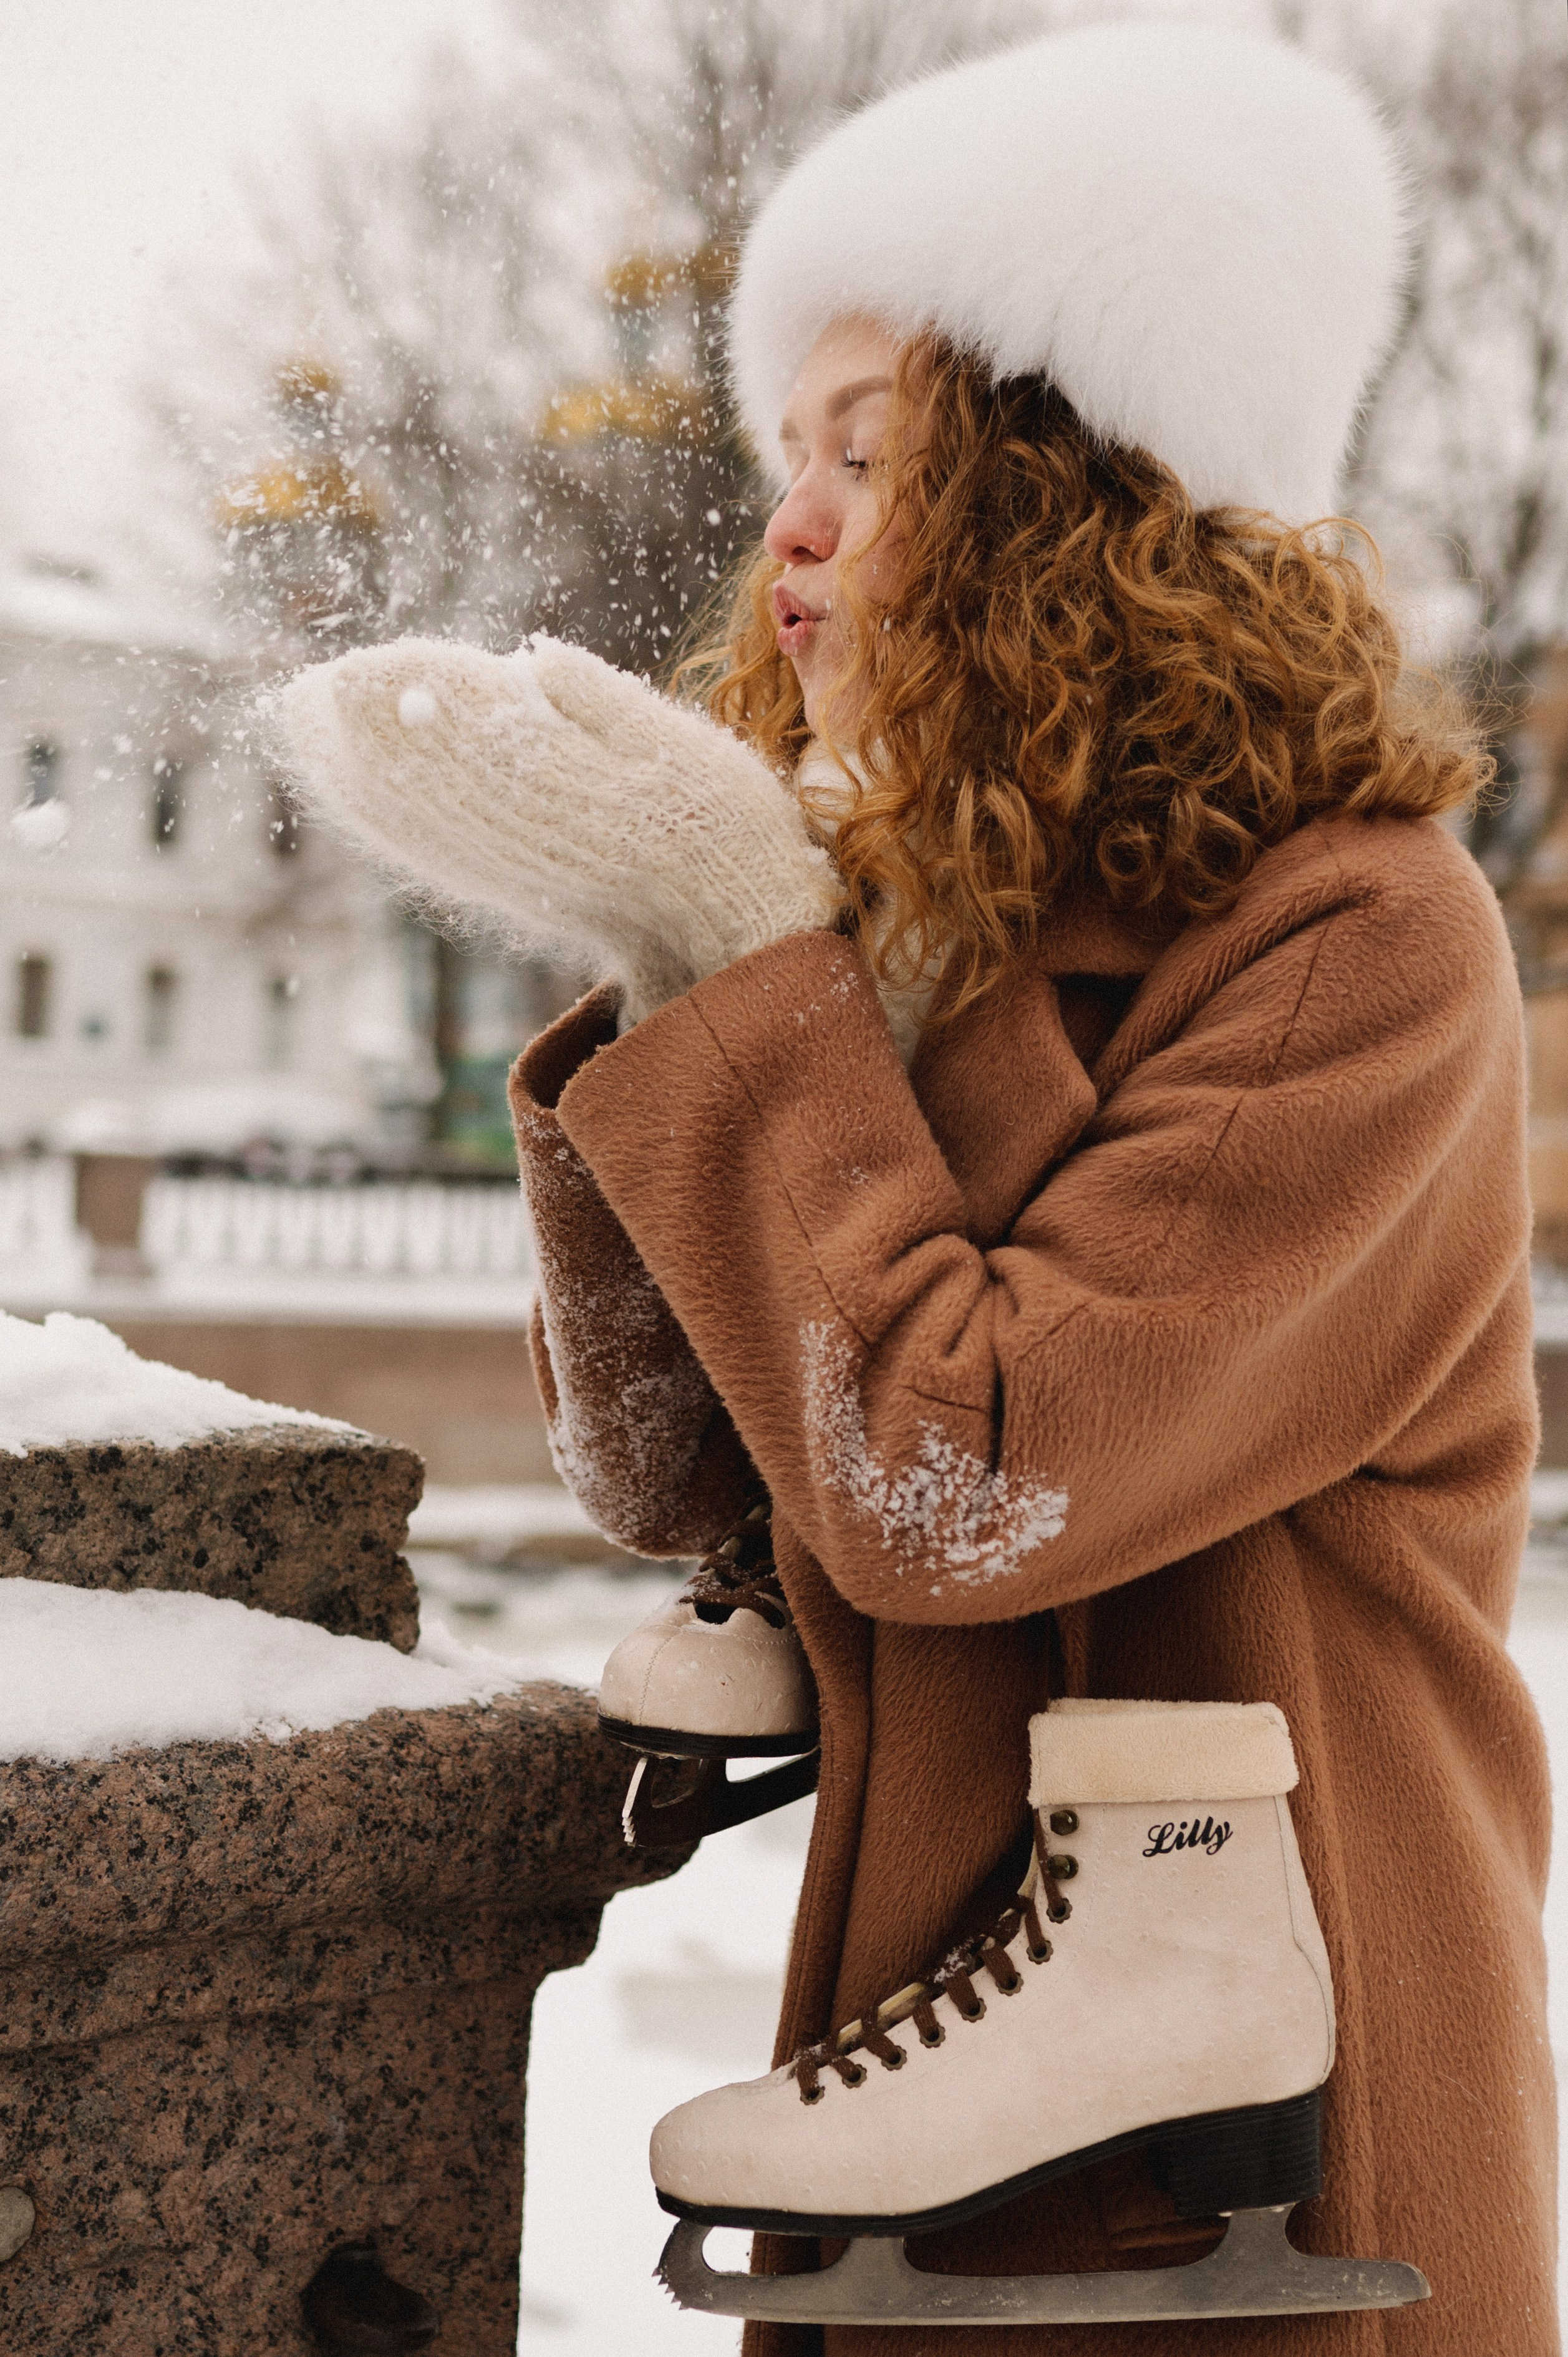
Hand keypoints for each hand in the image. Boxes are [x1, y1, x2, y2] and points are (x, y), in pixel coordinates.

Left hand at [271, 635, 842, 1021]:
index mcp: (569, 790)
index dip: (414, 698)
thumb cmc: (718, 829)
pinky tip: (340, 780)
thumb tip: (529, 656)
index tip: (364, 666)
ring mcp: (505, 864)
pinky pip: (422, 842)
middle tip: (298, 690)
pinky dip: (373, 809)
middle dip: (355, 732)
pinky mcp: (500, 882)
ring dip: (347, 768)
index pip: (472, 735)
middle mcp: (523, 833)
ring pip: (411, 812)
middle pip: (422, 775)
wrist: (724, 930)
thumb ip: (607, 703)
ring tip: (298, 720)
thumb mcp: (686, 753)